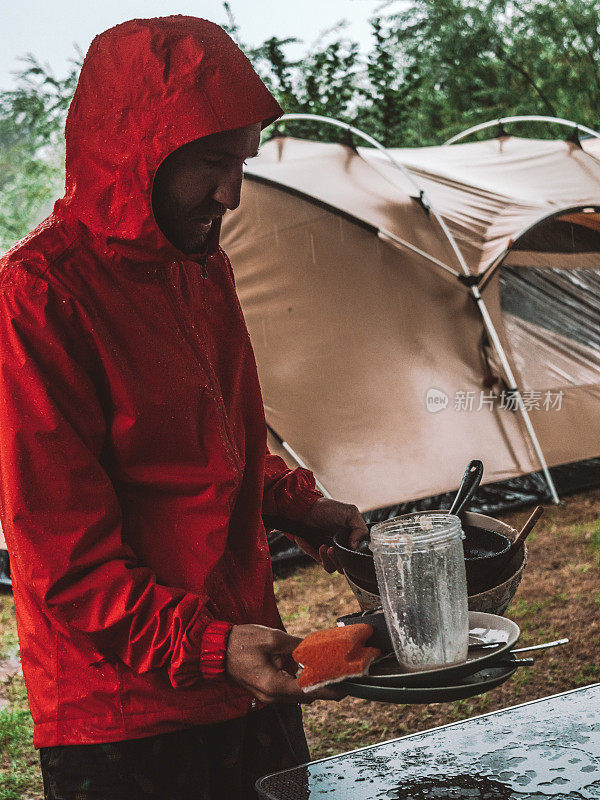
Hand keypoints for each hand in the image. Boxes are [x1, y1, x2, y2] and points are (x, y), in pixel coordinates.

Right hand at [226, 624, 343, 703]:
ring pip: (296, 694)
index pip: (307, 692)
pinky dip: (299, 682)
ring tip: (326, 670)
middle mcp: (270, 696)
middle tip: (340, 677)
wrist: (215, 648)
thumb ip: (296, 646)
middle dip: (323, 687)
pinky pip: (287, 690)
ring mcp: (266, 695)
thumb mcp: (272, 638)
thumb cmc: (241, 642)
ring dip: (311, 684)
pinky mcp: (264, 690)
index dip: (328, 689)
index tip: (344, 688)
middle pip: (304, 696)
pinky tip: (305, 668)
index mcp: (273, 685)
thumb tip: (316, 649)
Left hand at [299, 498, 368, 572]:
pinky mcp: (318, 554)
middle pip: (346, 566)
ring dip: (329, 559)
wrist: (307, 508)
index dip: (354, 557)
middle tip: (332, 548)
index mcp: (353, 540)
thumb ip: (360, 528)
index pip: (358, 557)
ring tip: (324, 546)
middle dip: (339, 560)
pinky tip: (318, 545)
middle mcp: (342, 548)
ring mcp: (330, 552)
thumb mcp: (350, 513)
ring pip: (333, 568)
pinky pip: (320, 562)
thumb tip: (355, 547)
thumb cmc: (329, 509)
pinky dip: (318, 556)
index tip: (348, 549)